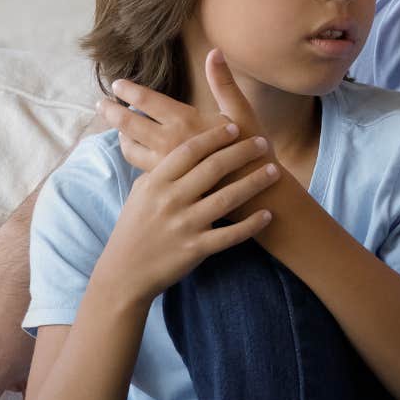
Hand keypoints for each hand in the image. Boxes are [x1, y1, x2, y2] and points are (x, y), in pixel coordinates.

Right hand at [91, 125, 279, 303]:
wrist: (124, 273)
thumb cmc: (133, 229)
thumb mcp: (139, 194)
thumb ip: (158, 170)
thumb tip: (171, 144)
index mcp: (156, 183)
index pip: (189, 151)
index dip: (214, 137)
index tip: (234, 127)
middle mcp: (171, 200)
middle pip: (213, 168)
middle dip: (242, 152)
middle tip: (263, 143)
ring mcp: (185, 225)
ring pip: (226, 199)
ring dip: (254, 183)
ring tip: (274, 171)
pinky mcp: (196, 249)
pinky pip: (229, 235)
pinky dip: (250, 225)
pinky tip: (268, 215)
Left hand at [101, 49, 257, 171]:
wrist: (257, 195)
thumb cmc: (251, 150)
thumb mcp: (241, 112)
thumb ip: (223, 82)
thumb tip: (214, 52)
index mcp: (185, 122)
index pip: (147, 102)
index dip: (129, 91)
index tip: (117, 84)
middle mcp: (169, 144)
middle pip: (128, 125)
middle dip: (111, 112)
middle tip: (101, 104)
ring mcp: (164, 166)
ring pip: (130, 149)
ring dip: (122, 136)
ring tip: (119, 129)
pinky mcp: (166, 183)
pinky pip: (140, 168)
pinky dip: (135, 156)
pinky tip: (138, 152)